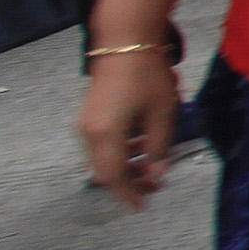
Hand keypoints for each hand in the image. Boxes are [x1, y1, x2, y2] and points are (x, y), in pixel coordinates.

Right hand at [76, 35, 178, 209]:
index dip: (128, 194)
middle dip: (129, 181)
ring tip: (152, 166)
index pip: (114, 177)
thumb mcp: (162, 114)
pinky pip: (103, 143)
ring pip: (104, 157)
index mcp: (104, 136)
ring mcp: (86, 124)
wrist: (124, 43)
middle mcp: (88, 133)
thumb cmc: (146, 76)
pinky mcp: (90, 115)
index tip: (142, 206)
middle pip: (106, 170)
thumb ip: (159, 148)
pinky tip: (142, 145)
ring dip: (127, 165)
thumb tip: (156, 175)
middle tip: (155, 186)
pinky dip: (121, 151)